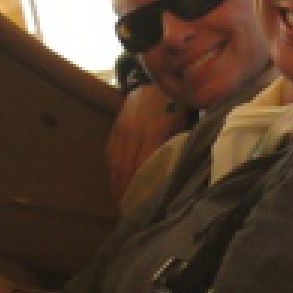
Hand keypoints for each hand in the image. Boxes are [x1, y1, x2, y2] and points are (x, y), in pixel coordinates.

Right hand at [107, 83, 185, 201]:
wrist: (156, 80)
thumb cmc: (176, 106)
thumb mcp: (182, 127)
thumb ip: (175, 150)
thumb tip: (173, 178)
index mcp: (153, 132)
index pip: (141, 167)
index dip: (138, 188)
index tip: (139, 207)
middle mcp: (133, 132)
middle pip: (124, 168)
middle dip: (123, 191)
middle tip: (127, 212)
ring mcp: (121, 129)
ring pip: (114, 162)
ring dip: (116, 183)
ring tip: (119, 202)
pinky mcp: (115, 127)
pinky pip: (111, 152)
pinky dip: (113, 170)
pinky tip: (116, 182)